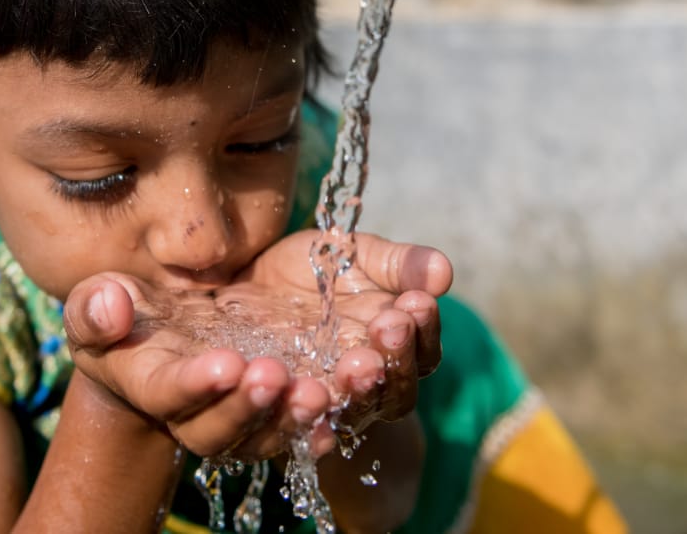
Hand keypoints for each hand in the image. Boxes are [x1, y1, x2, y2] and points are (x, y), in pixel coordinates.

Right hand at [63, 273, 334, 460]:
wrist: (166, 328)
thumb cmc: (124, 311)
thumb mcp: (98, 300)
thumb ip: (93, 307)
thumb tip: (108, 306)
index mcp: (149, 383)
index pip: (167, 394)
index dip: (194, 385)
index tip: (227, 363)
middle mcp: (195, 413)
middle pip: (220, 429)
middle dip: (249, 407)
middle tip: (277, 376)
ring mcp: (238, 414)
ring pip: (264, 434)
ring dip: (293, 417)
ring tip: (321, 391)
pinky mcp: (275, 406)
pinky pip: (299, 425)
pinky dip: (323, 420)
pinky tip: (346, 406)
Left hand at [217, 230, 450, 441]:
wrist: (244, 283)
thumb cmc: (311, 270)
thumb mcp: (353, 253)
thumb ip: (396, 263)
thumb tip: (443, 270)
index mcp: (390, 351)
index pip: (422, 355)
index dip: (423, 331)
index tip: (417, 301)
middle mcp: (363, 388)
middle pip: (393, 393)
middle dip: (394, 359)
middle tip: (389, 325)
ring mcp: (321, 404)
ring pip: (349, 414)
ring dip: (356, 391)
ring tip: (353, 363)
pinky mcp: (275, 412)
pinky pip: (293, 432)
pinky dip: (303, 422)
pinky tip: (304, 396)